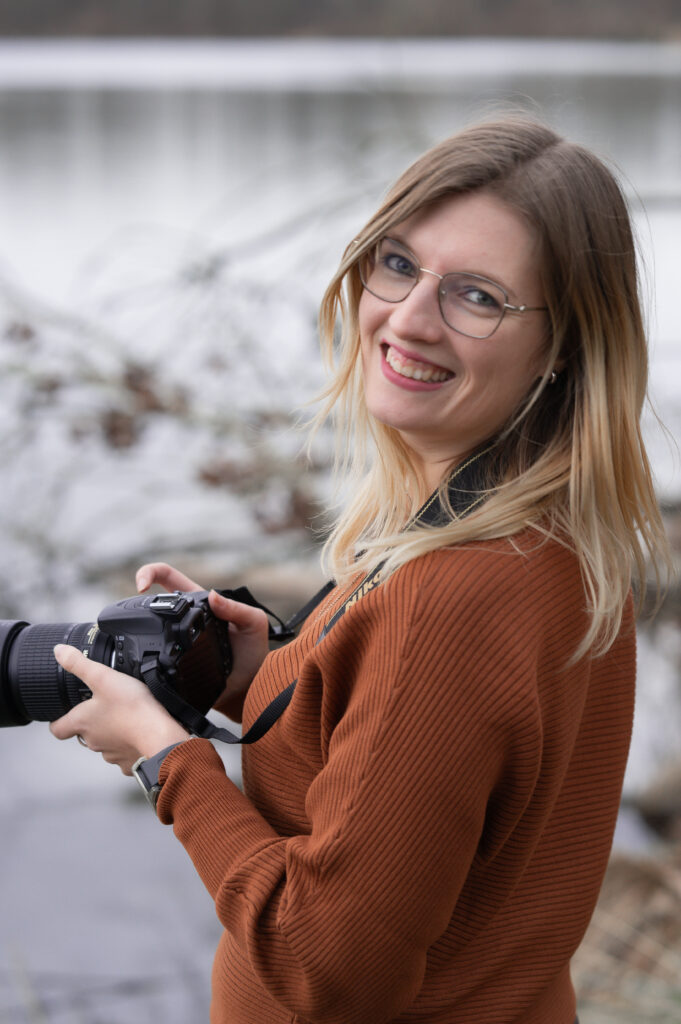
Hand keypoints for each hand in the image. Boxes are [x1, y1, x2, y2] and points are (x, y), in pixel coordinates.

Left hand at [49, 645, 189, 773]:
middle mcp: (93, 741)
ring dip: (112, 732)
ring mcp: (111, 753)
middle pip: (84, 734)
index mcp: (82, 723)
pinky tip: (140, 730)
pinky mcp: (129, 761)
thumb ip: (79, 664)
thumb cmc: (132, 709)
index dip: (58, 720)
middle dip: (92, 722)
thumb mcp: (103, 677)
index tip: (63, 714)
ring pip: (106, 743)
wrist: (159, 736)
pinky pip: (126, 753)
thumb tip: (59, 652)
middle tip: (105, 706)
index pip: (57, 729)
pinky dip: (130, 743)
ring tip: (126, 716)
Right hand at [136, 562, 269, 718]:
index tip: (141, 586)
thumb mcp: (253, 623)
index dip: (151, 574)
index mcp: (200, 604)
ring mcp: (175, 642)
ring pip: (147, 630)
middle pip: (150, 603)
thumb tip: (214, 595)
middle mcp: (183, 620)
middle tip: (133, 612)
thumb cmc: (254, 652)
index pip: (169, 579)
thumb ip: (238, 609)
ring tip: (133, 634)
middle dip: (136, 603)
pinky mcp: (171, 664)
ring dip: (137, 629)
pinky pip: (152, 659)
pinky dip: (143, 659)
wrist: (251, 686)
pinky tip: (140, 662)